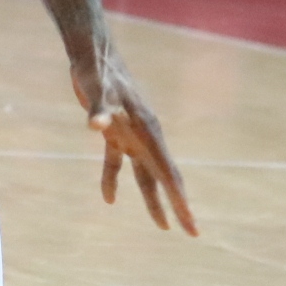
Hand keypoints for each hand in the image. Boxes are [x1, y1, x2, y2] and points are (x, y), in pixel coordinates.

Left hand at [71, 47, 197, 234]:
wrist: (93, 53)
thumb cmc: (98, 70)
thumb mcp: (97, 89)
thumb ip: (99, 108)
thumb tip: (95, 125)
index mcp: (148, 131)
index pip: (168, 173)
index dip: (179, 200)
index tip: (191, 224)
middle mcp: (144, 136)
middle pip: (164, 178)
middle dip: (178, 206)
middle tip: (192, 233)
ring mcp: (130, 135)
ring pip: (145, 175)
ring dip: (152, 199)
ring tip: (163, 226)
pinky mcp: (114, 132)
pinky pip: (116, 164)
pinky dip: (112, 180)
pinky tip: (109, 199)